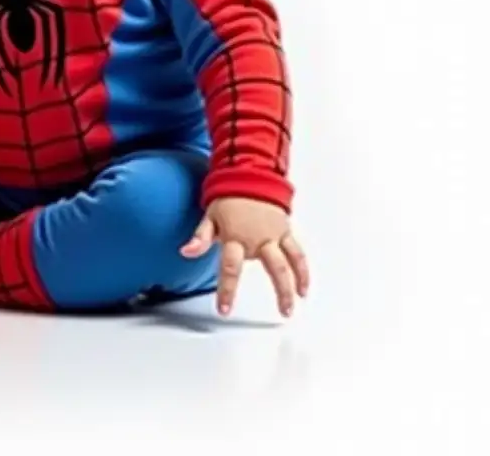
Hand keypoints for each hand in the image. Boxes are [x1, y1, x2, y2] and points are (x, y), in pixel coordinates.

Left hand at [180, 196, 308, 317]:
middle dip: (280, 292)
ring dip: (293, 285)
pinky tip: (304, 288)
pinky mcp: (285, 231)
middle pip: (273, 268)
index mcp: (236, 237)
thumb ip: (201, 238)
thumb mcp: (210, 216)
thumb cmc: (228, 199)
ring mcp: (274, 235)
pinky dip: (303, 270)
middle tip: (282, 312)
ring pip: (289, 263)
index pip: (230, 268)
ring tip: (292, 307)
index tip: (225, 310)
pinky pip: (297, 253)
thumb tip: (186, 252)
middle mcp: (258, 239)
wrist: (250, 176)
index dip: (227, 290)